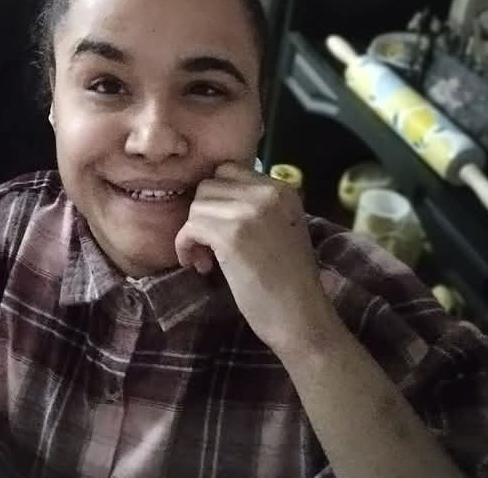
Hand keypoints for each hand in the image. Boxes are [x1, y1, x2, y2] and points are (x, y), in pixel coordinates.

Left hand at [174, 162, 337, 357]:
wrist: (301, 317)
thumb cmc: (289, 281)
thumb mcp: (281, 228)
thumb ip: (255, 207)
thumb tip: (210, 198)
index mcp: (283, 190)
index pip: (229, 171)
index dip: (217, 198)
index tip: (219, 226)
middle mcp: (268, 193)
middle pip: (209, 186)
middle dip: (202, 215)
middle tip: (209, 247)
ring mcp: (249, 212)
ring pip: (197, 206)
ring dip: (194, 233)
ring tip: (207, 261)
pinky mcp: (231, 234)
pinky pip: (190, 227)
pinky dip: (186, 246)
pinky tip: (199, 266)